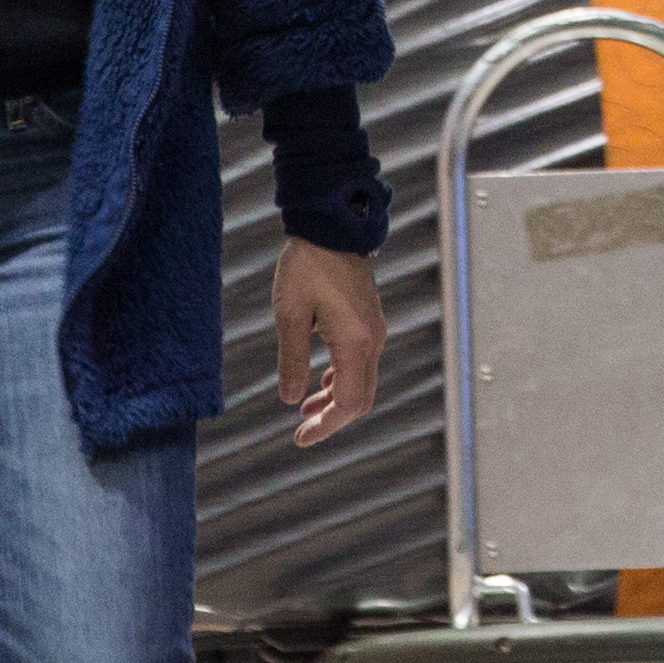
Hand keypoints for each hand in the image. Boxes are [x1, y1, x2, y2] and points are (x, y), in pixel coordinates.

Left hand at [268, 236, 387, 448]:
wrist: (331, 225)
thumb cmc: (308, 265)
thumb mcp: (290, 314)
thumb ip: (292, 360)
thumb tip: (290, 398)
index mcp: (355, 342)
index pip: (348, 402)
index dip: (326, 426)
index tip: (300, 437)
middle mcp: (371, 339)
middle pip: (360, 397)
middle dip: (332, 419)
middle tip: (302, 431)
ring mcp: (373, 328)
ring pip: (361, 380)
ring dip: (335, 399)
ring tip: (306, 409)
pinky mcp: (368, 318)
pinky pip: (361, 361)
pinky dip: (341, 378)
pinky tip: (320, 380)